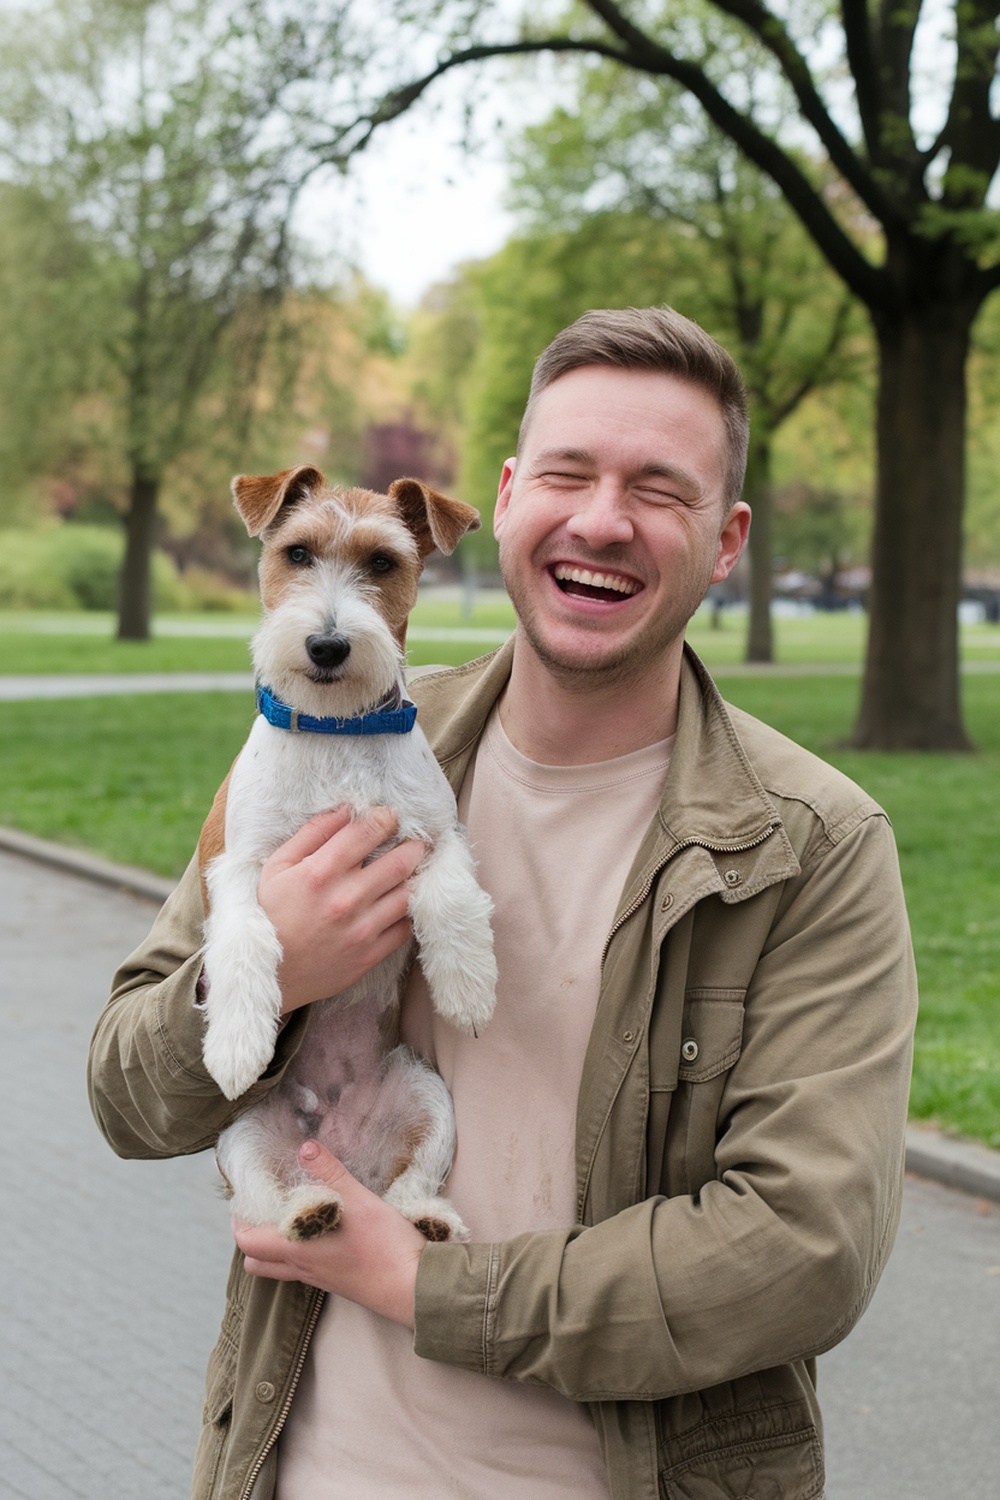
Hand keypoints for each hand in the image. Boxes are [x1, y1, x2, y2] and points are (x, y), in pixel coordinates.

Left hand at [233, 1141, 425, 1326]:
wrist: (412, 1287)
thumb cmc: (383, 1247)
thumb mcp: (359, 1201)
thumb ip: (330, 1172)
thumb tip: (305, 1147)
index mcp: (297, 1249)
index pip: (248, 1242)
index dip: (240, 1221)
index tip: (245, 1199)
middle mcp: (302, 1268)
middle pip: (256, 1262)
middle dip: (252, 1236)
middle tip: (263, 1209)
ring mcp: (320, 1279)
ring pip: (279, 1269)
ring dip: (274, 1247)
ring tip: (288, 1218)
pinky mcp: (337, 1282)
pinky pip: (304, 1271)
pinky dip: (299, 1252)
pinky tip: (321, 1232)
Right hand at [257, 806, 426, 1013]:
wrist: (267, 974)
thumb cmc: (270, 914)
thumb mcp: (278, 866)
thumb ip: (313, 834)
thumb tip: (347, 809)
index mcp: (320, 872)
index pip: (368, 831)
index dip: (385, 818)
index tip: (388, 818)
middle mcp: (346, 899)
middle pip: (401, 861)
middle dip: (413, 845)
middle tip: (414, 841)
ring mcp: (361, 929)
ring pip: (408, 894)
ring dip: (414, 878)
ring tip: (411, 871)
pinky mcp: (370, 955)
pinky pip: (406, 928)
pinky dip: (407, 913)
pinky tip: (398, 904)